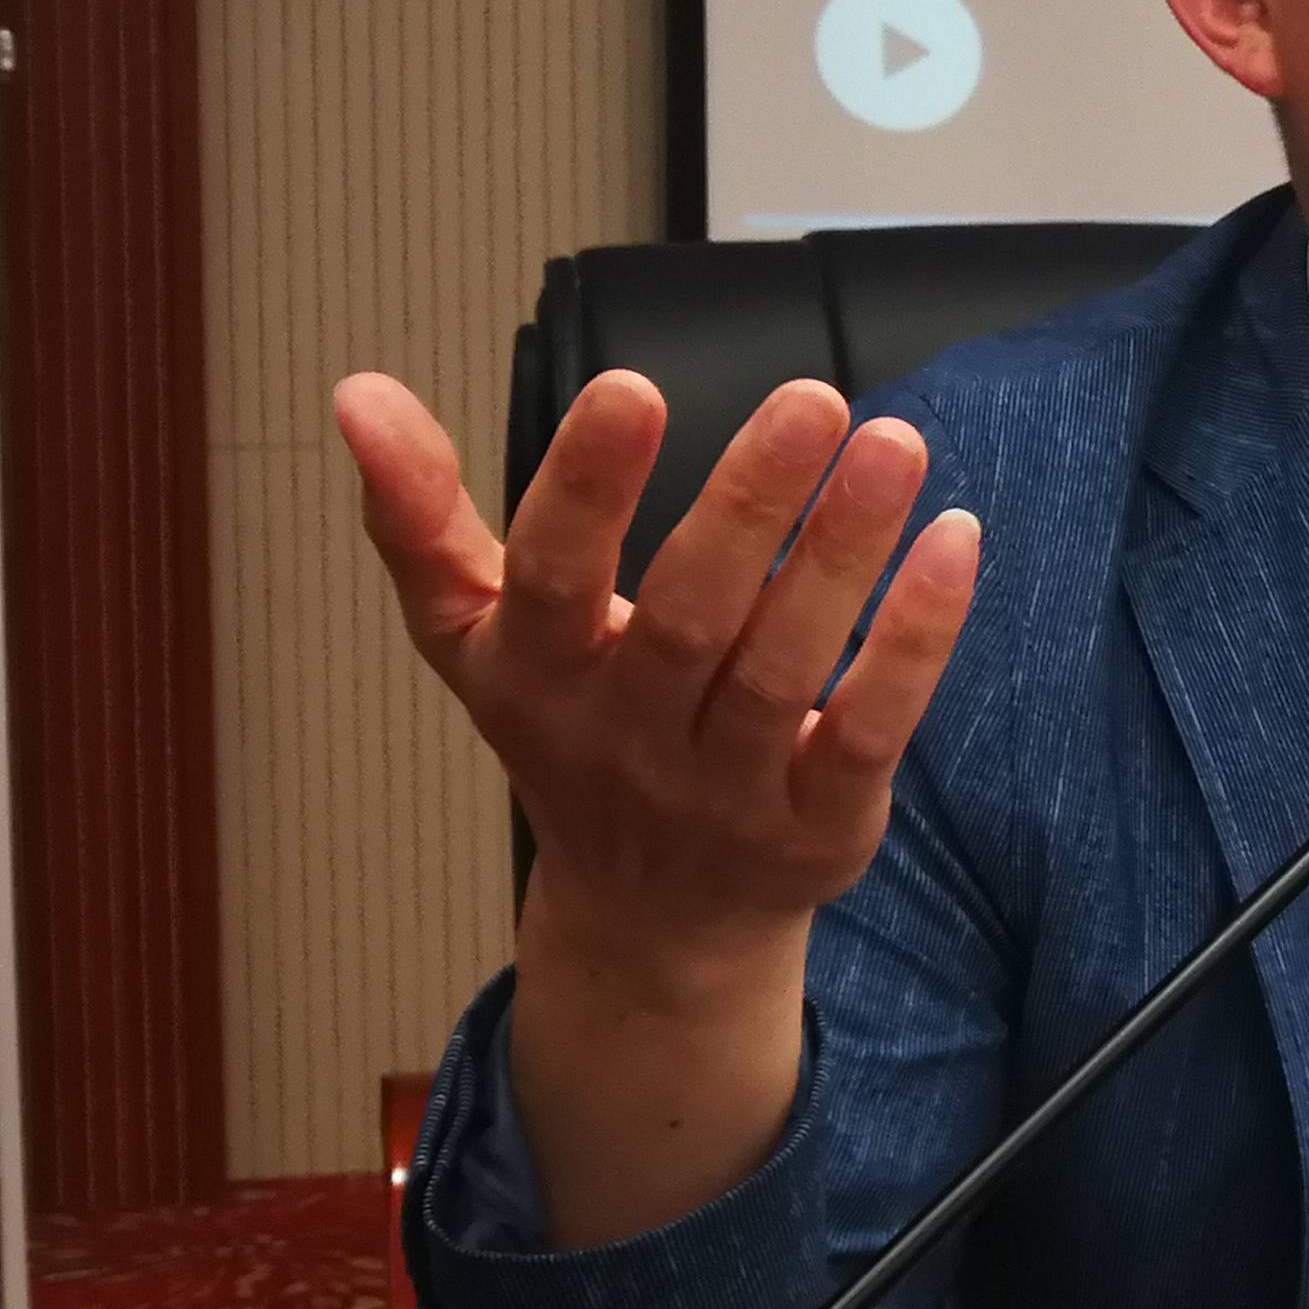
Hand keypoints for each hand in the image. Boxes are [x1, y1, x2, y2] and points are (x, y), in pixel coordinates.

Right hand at [333, 365, 978, 1244]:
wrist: (650, 921)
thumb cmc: (568, 738)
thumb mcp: (474, 639)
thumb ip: (418, 517)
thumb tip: (356, 392)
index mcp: (536, 675)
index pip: (550, 576)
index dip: (584, 486)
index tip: (631, 387)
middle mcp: (627, 736)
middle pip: (688, 615)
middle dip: (748, 503)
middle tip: (813, 396)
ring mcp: (727, 787)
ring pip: (786, 664)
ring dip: (844, 551)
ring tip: (892, 444)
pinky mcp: (820, 823)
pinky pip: (871, 726)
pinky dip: (915, 638)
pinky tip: (952, 540)